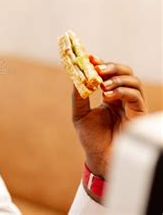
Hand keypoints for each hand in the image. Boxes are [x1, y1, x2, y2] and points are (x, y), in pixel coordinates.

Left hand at [72, 55, 146, 177]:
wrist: (100, 158)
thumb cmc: (91, 138)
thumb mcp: (80, 114)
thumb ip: (79, 96)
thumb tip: (76, 76)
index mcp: (109, 95)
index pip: (108, 73)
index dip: (101, 63)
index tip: (90, 57)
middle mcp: (122, 97)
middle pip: (125, 72)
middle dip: (112, 66)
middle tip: (98, 68)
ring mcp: (131, 105)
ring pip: (133, 80)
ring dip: (117, 78)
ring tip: (102, 85)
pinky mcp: (138, 113)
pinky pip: (135, 96)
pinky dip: (121, 91)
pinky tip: (107, 95)